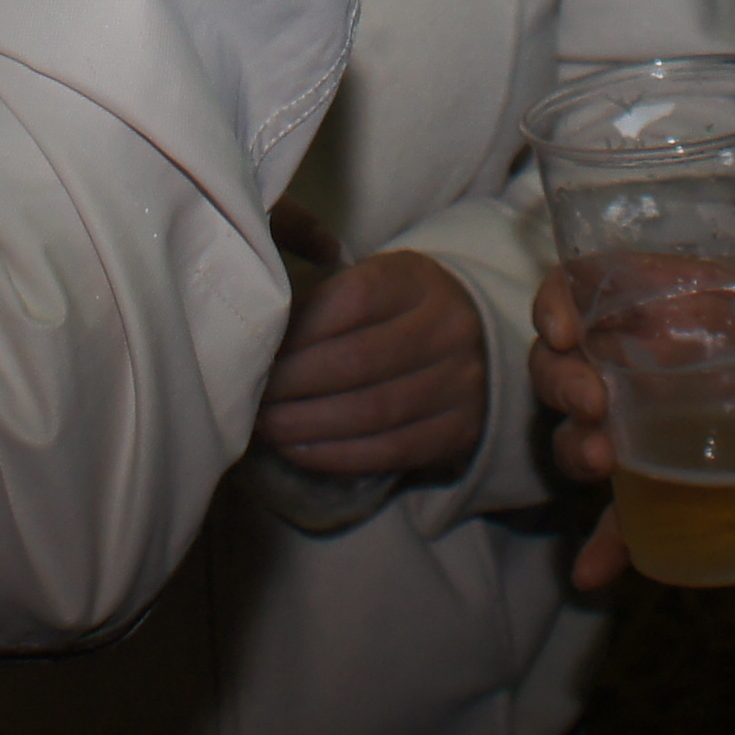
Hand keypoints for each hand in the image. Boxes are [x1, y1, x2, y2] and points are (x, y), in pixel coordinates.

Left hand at [258, 250, 488, 479]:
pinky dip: (335, 454)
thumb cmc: (403, 312)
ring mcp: (460, 383)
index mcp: (419, 280)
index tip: (262, 347)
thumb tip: (267, 338)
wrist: (479, 347)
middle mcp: (448, 328)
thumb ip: (329, 299)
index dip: (301, 328)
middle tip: (255, 394)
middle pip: (358, 360)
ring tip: (267, 425)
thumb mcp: (377, 282)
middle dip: (294, 382)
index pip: (354, 300)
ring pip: (371, 411)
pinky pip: (388, 451)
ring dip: (307, 423)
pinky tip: (298, 448)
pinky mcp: (459, 431)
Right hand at [533, 241, 734, 588]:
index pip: (589, 287)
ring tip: (602, 462)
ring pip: (583, 434)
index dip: (559, 300)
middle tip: (592, 404)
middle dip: (559, 380)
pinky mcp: (677, 485)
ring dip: (574, 448)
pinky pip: (626, 516)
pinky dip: (604, 543)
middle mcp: (647, 363)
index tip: (564, 329)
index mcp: (673, 306)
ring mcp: (655, 428)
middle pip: (566, 362)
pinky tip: (591, 570)